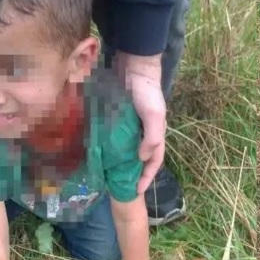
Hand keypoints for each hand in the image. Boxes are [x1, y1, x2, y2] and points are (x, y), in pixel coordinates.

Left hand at [116, 52, 166, 193]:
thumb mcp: (153, 115)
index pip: (154, 162)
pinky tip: (103, 154)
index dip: (147, 178)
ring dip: (122, 163)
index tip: (136, 191)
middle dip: (134, 174)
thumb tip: (141, 158)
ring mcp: (133, 127)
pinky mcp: (121, 119)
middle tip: (122, 187)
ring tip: (111, 175)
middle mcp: (145, 133)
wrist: (135, 68)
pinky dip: (112, 148)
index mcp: (156, 134)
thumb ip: (151, 137)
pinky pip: (117, 138)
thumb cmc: (147, 92)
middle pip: (141, 159)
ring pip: (128, 150)